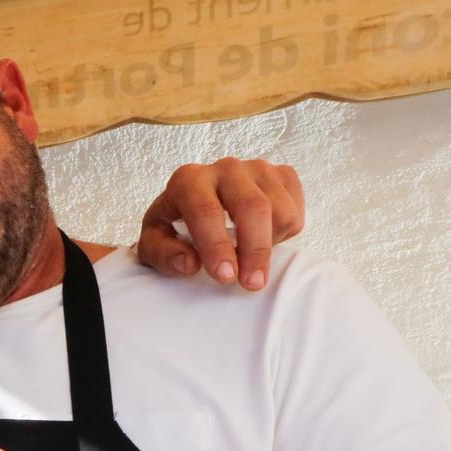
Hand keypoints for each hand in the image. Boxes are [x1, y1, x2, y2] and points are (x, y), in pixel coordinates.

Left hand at [136, 158, 303, 290]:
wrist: (196, 204)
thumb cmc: (174, 227)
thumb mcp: (154, 245)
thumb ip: (164, 256)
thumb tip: (189, 264)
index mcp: (188, 180)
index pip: (207, 212)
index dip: (217, 246)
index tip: (226, 277)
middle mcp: (226, 168)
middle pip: (253, 207)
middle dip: (255, 250)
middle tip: (251, 283)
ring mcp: (258, 168)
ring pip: (282, 211)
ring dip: (270, 244)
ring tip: (248, 256)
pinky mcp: (283, 175)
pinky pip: (296, 210)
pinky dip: (285, 234)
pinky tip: (262, 238)